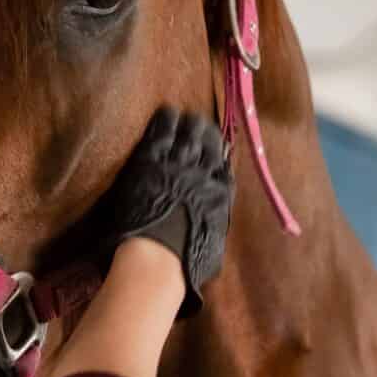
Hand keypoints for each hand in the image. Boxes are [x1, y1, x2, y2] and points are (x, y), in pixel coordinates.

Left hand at [89, 108, 234, 317]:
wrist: (157, 258)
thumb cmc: (183, 264)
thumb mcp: (210, 252)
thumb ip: (213, 235)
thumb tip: (213, 236)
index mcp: (219, 198)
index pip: (223, 170)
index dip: (220, 158)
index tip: (218, 151)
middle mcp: (204, 178)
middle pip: (209, 147)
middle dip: (206, 135)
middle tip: (201, 125)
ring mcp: (178, 167)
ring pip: (188, 136)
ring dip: (188, 124)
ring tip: (186, 115)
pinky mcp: (153, 162)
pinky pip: (162, 133)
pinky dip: (166, 121)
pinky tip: (166, 112)